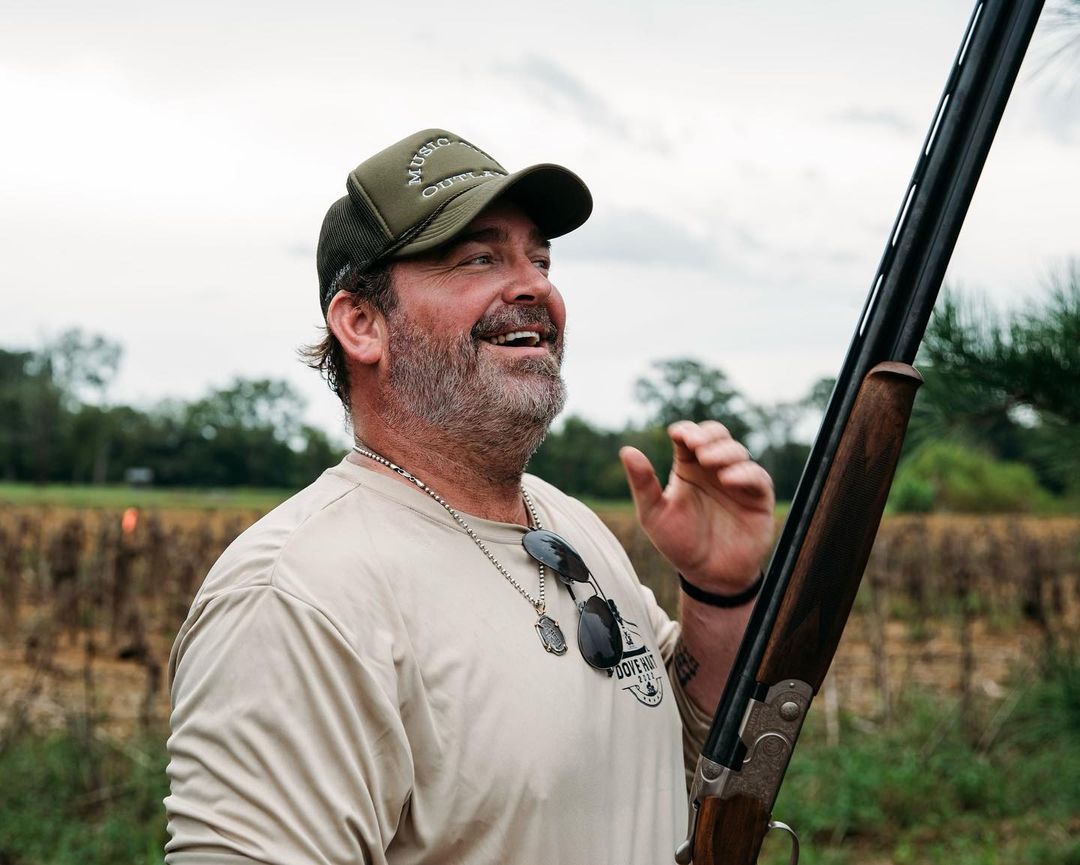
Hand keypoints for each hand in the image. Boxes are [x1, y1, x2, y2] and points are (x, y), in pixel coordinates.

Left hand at [619, 421, 775, 590]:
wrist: (707, 575)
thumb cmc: (680, 543)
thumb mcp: (653, 514)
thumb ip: (643, 483)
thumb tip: (627, 450)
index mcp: (688, 467)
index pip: (690, 436)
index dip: (686, 431)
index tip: (677, 436)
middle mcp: (714, 469)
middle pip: (717, 435)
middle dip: (708, 435)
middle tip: (695, 444)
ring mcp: (738, 481)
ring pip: (737, 451)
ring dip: (723, 451)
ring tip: (708, 461)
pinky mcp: (757, 498)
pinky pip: (757, 477)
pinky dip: (744, 473)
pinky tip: (728, 479)